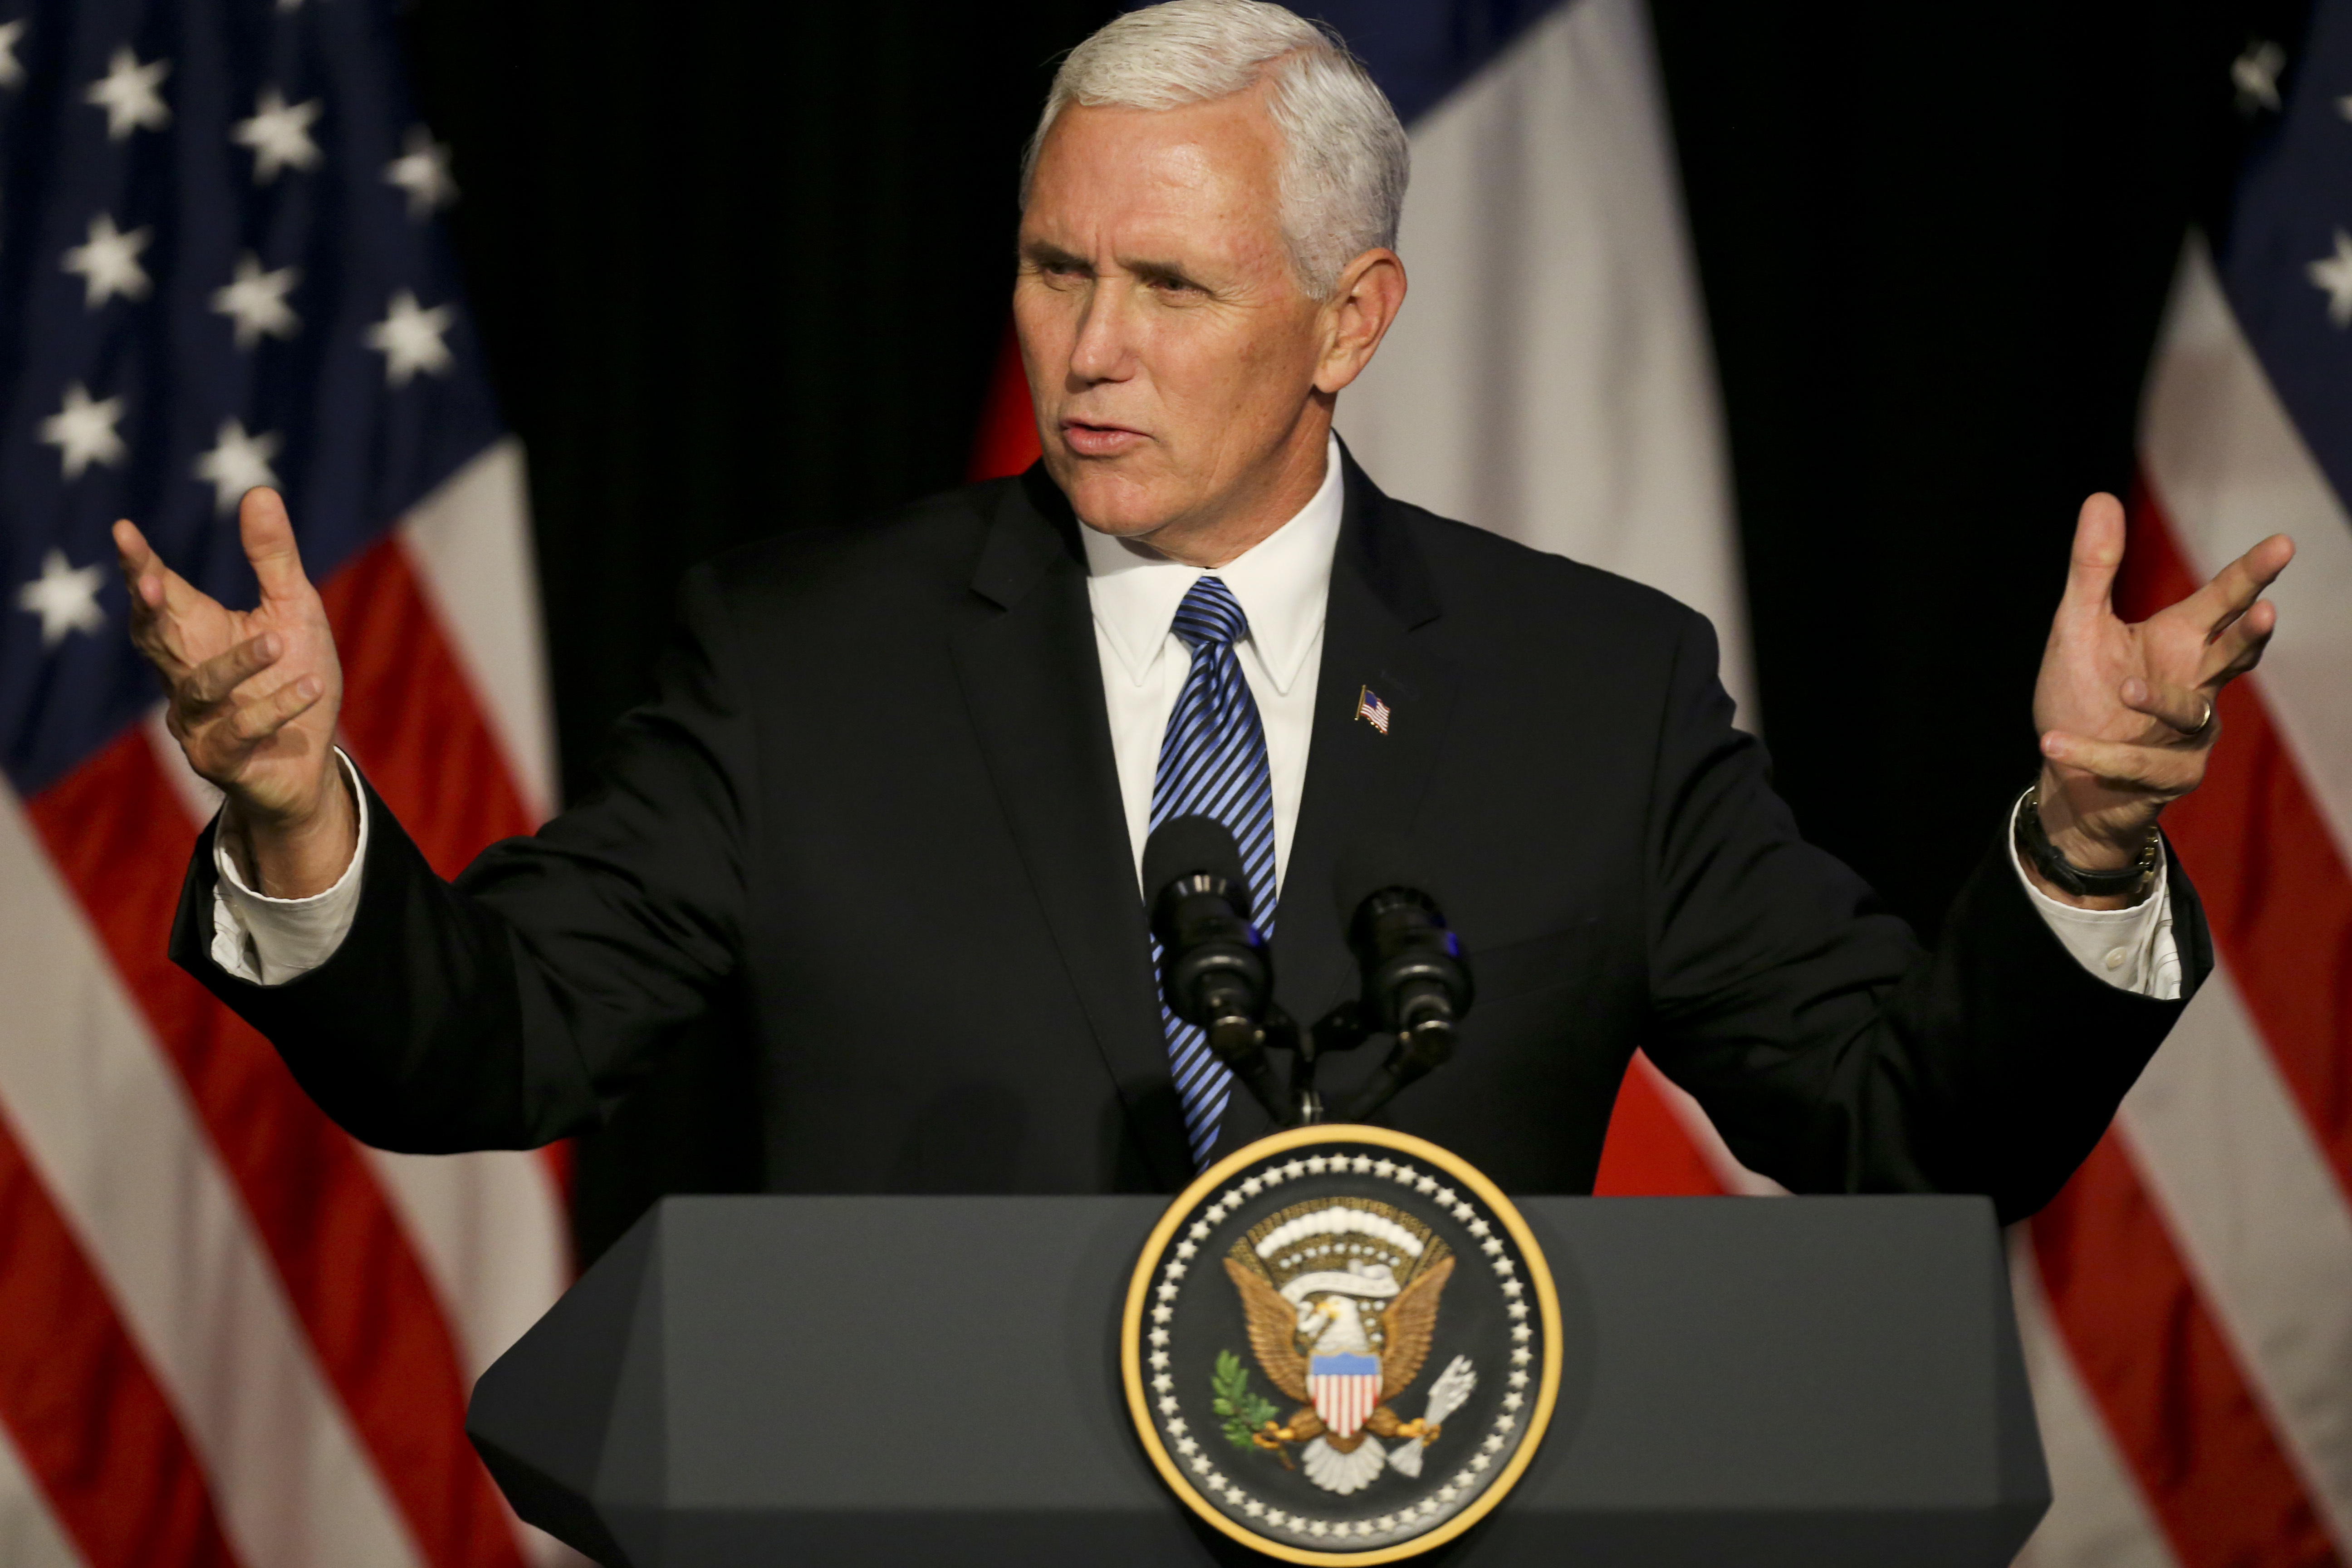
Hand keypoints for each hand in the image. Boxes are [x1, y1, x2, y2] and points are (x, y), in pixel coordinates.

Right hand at [114, 487, 353, 896]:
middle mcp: (183, 674)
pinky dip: (276, 707)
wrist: (310, 763)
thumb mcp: (294, 610)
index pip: (158, 594)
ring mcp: (197, 720)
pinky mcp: (221, 759)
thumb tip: (258, 489)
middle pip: (153, 637)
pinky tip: (310, 687)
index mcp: (195, 633)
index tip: (123, 531)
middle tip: (152, 581)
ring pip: (200, 688)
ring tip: (278, 641)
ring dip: (238, 664)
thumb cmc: (296, 676)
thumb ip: (273, 558)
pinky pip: (240, 731)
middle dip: (149, 609)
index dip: (139, 566)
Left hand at [2030, 492, 2292, 905]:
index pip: (2223, 600)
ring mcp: (2191, 735)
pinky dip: (2091, 753)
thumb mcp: (2077, 626)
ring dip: (2159, 699)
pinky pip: (2134, 765)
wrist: (2066, 776)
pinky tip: (2053, 742)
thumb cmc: (2081, 695)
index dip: (2252, 573)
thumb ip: (2093, 570)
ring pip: (2191, 713)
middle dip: (2251, 634)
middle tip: (2267, 611)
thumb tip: (2100, 496)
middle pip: (2234, 654)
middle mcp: (2197, 683)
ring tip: (2122, 686)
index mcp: (2179, 640)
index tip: (2282, 542)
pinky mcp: (2168, 777)